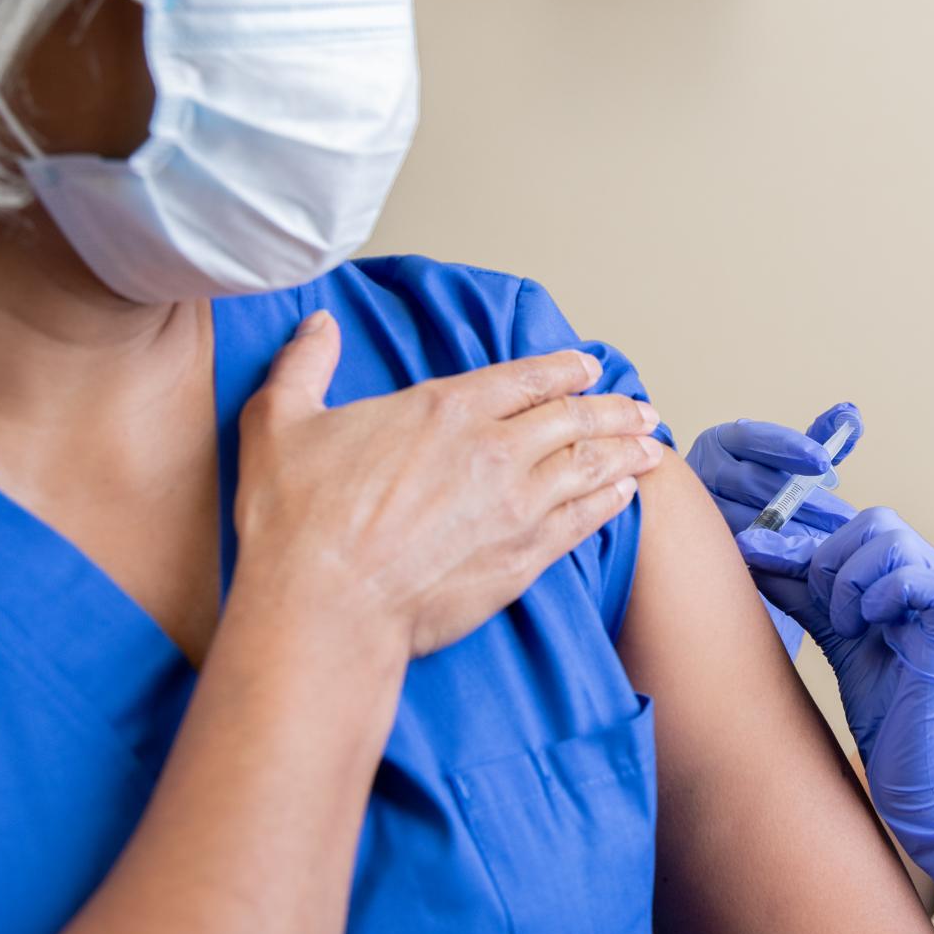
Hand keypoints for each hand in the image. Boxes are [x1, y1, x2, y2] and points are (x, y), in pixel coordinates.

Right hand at [231, 311, 666, 659]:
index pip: (524, 377)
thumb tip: (318, 323)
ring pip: (590, 466)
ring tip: (653, 445)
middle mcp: (494, 450)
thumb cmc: (296, 523)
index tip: (589, 367)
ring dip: (626, 452)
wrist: (324, 609)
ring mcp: (517, 506)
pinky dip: (610, 502)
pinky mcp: (524, 558)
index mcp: (445, 409)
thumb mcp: (281, 422)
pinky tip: (625, 496)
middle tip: (642, 408)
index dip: (563, 369)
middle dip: (614, 409)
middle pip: (573, 419)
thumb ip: (305, 365)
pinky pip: (583, 521)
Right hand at [685, 403, 862, 535]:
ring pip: (744, 517)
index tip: (824, 461)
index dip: (789, 448)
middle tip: (842, 516)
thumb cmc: (763, 475)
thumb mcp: (788, 452)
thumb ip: (820, 434)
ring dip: (792, 530)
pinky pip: (741, 547)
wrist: (718, 509)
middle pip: (752, 482)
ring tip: (830, 540)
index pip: (754, 438)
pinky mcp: (707, 539)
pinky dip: (775, 552)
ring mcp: (702, 506)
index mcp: (725, 439)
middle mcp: (707, 468)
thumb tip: (849, 414)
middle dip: (803, 501)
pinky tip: (805, 560)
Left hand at [737, 508, 933, 928]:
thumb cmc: (889, 713)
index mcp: (912, 577)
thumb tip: (754, 551)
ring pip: (890, 539)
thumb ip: (805, 594)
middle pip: (875, 521)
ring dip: (850, 583)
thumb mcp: (837, 639)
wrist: (925, 777)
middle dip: (830, 563)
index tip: (759, 560)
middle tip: (827, 617)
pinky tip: (868, 630)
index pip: (859, 526)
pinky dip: (879, 596)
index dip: (807, 545)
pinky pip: (915, 576)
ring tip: (849, 629)